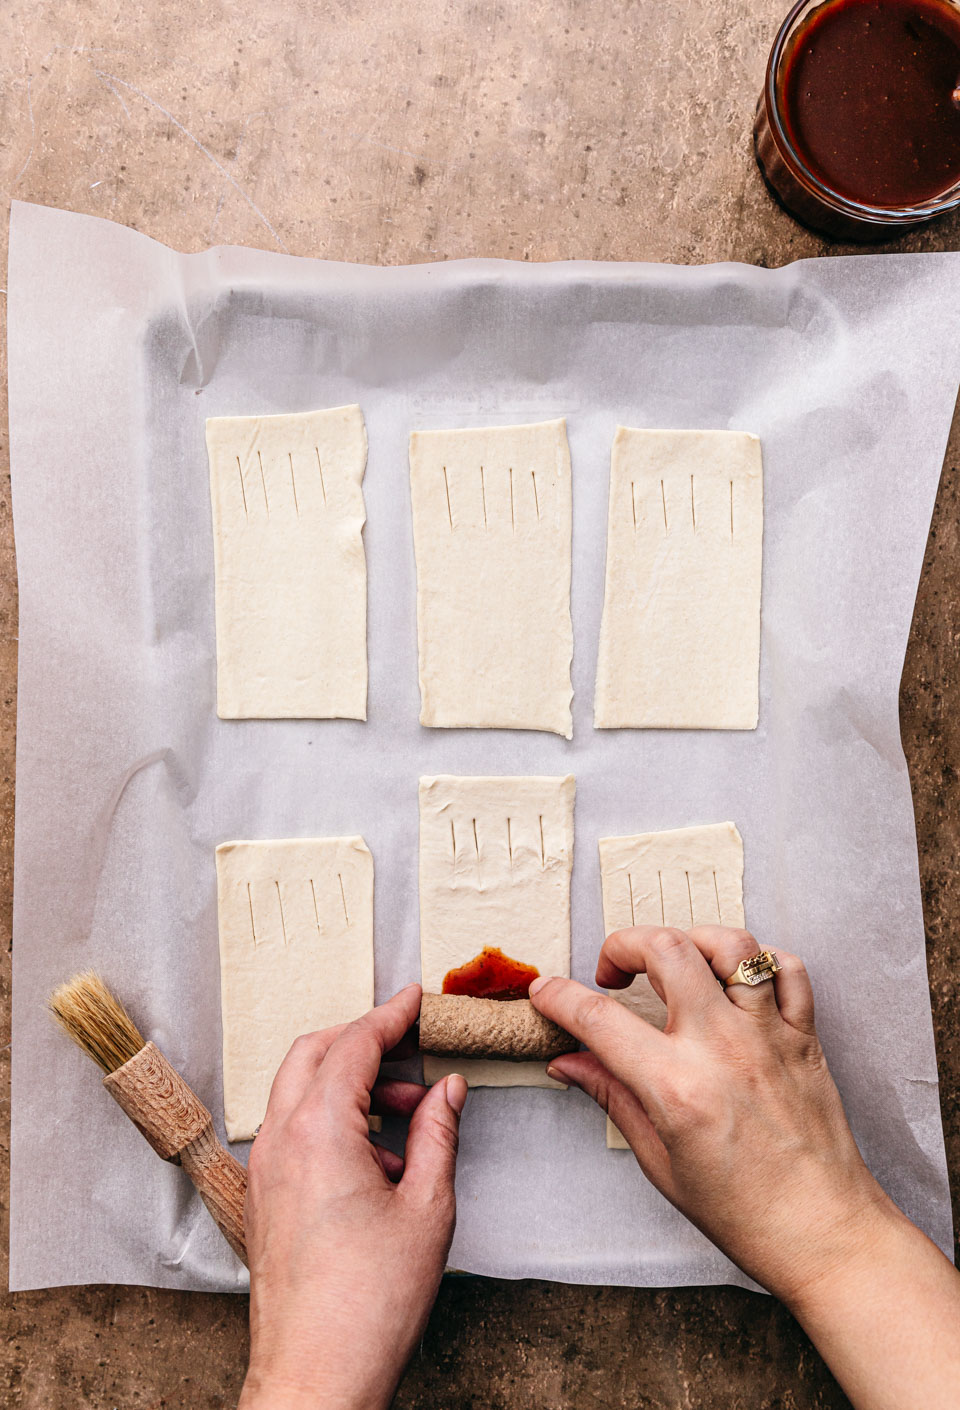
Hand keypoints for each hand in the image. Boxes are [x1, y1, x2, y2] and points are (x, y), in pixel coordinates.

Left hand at [238, 983, 466, 1409]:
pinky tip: (376, 1159)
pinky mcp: (261, 1200)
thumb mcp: (427, 1207)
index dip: (389, 1015)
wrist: (317, 1376)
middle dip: (362, 1041)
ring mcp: (263, 1171)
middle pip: (313, 1053)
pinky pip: (291, 1131)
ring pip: (298, 1090)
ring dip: (348, 1083)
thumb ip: (437, 1134)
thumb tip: (447, 1091)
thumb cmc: (370, 1304)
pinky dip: (329, 1119)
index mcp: (318, 1130)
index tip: (413, 997)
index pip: (354, 1045)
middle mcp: (279, 1140)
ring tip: (406, 1118)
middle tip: (411, 1050)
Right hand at [531, 925, 884, 1302]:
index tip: (546, 992)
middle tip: (613, 973)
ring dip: (691, 941)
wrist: (824, 1235)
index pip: (599, 1019)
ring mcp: (769, 1036)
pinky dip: (760, 963)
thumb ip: (612, 1096)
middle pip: (665, 949)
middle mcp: (723, 1048)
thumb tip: (570, 1063)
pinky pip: (788, 969)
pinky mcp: (805, 1037)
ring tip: (675, 965)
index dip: (559, 997)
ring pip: (730, 945)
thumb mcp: (659, 1162)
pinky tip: (736, 983)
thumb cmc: (745, 1213)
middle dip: (622, 945)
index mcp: (677, 1087)